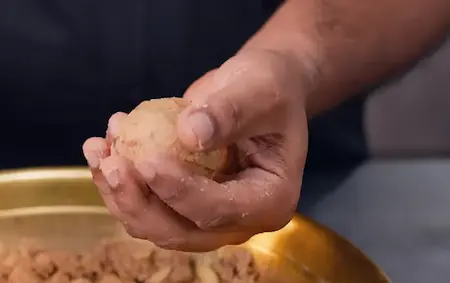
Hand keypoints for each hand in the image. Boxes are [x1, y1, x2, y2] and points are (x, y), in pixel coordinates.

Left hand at [82, 49, 310, 251]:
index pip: (218, 210)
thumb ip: (229, 112)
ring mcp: (209, 213)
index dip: (180, 192)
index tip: (146, 161)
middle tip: (110, 163)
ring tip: (99, 148)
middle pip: (180, 231)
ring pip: (155, 223)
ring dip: (120, 192)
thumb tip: (189, 135)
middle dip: (138, 203)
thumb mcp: (259, 91)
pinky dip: (122, 180)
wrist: (258, 89)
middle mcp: (238, 218)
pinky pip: (147, 202)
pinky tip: (106, 145)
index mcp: (269, 201)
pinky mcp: (184, 199)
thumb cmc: (270, 88)